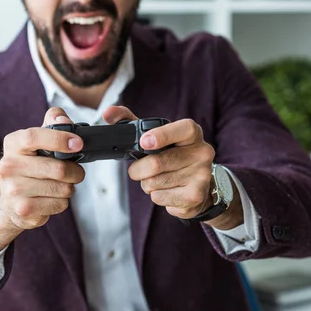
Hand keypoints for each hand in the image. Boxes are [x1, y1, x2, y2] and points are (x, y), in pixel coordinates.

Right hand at [0, 107, 84, 255]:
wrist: (8, 201)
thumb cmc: (29, 165)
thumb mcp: (37, 140)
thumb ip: (52, 123)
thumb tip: (64, 120)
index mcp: (13, 144)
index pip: (34, 136)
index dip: (60, 139)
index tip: (79, 144)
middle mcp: (8, 166)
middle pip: (57, 168)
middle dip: (75, 170)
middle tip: (76, 171)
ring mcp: (13, 190)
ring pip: (62, 188)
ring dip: (69, 187)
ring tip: (60, 185)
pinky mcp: (23, 210)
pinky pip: (59, 204)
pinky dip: (62, 202)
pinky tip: (51, 198)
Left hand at [104, 106, 241, 227]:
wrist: (198, 186)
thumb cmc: (172, 156)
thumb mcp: (156, 136)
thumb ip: (131, 121)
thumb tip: (108, 113)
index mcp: (193, 134)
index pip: (184, 129)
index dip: (162, 135)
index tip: (144, 142)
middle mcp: (202, 153)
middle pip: (158, 163)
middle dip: (138, 170)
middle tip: (138, 170)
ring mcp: (201, 176)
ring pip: (155, 182)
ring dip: (147, 183)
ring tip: (158, 179)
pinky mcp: (195, 196)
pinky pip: (160, 197)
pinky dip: (156, 196)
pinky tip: (168, 191)